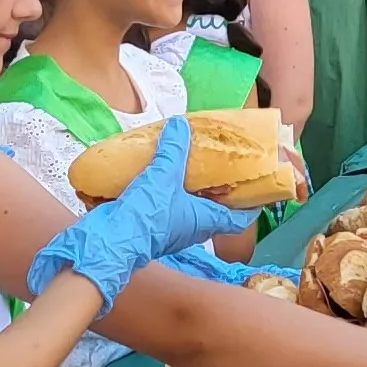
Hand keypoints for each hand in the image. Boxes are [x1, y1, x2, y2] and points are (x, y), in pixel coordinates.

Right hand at [27, 119, 255, 309]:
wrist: (108, 242)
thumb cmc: (145, 216)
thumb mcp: (163, 174)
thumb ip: (174, 149)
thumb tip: (181, 124)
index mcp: (205, 220)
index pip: (240, 218)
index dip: (252, 204)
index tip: (258, 187)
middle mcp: (192, 227)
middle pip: (215, 210)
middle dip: (220, 190)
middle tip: (223, 165)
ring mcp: (171, 228)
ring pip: (189, 207)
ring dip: (192, 189)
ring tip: (192, 163)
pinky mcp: (151, 225)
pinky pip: (165, 207)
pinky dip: (167, 191)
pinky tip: (160, 172)